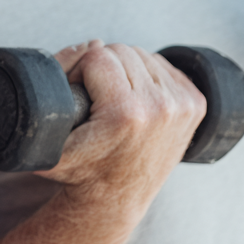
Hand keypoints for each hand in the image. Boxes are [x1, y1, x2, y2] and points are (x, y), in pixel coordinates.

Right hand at [39, 40, 205, 204]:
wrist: (115, 200)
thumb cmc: (79, 171)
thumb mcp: (48, 139)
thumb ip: (55, 81)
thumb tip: (93, 42)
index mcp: (127, 113)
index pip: (97, 56)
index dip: (79, 71)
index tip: (78, 94)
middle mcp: (161, 107)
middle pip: (121, 50)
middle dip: (101, 67)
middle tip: (95, 97)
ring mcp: (182, 106)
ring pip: (142, 54)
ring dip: (124, 69)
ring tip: (114, 98)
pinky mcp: (195, 104)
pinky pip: (163, 65)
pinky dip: (147, 74)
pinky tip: (136, 97)